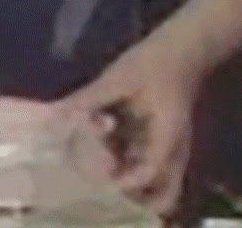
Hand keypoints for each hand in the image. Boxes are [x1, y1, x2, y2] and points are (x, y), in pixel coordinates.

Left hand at [57, 26, 212, 216]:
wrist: (185, 46)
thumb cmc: (155, 60)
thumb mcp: (118, 78)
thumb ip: (89, 98)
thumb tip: (55, 113)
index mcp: (167, 138)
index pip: (147, 175)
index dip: (120, 182)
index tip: (95, 178)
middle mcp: (173, 150)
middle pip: (159, 192)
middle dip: (133, 195)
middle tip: (102, 182)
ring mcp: (171, 146)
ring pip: (154, 180)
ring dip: (128, 177)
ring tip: (97, 166)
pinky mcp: (164, 139)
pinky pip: (147, 162)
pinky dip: (129, 162)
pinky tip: (107, 147)